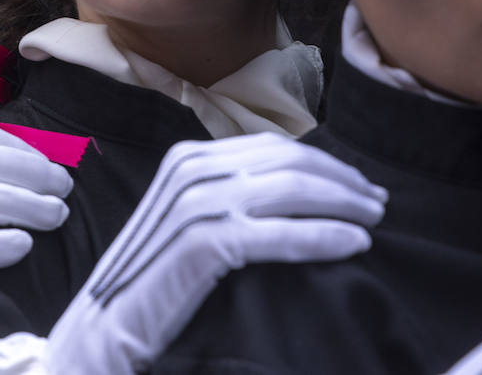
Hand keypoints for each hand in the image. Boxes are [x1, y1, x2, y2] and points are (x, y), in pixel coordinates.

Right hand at [43, 132, 387, 373]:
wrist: (103, 332)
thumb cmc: (152, 287)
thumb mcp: (189, 228)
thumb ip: (230, 201)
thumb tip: (298, 191)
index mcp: (188, 160)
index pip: (274, 148)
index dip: (325, 165)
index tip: (361, 188)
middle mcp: (189, 171)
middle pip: (287, 162)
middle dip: (342, 182)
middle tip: (379, 204)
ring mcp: (193, 205)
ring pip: (288, 190)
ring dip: (341, 204)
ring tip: (373, 223)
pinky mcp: (199, 244)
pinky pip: (275, 233)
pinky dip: (320, 235)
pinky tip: (351, 244)